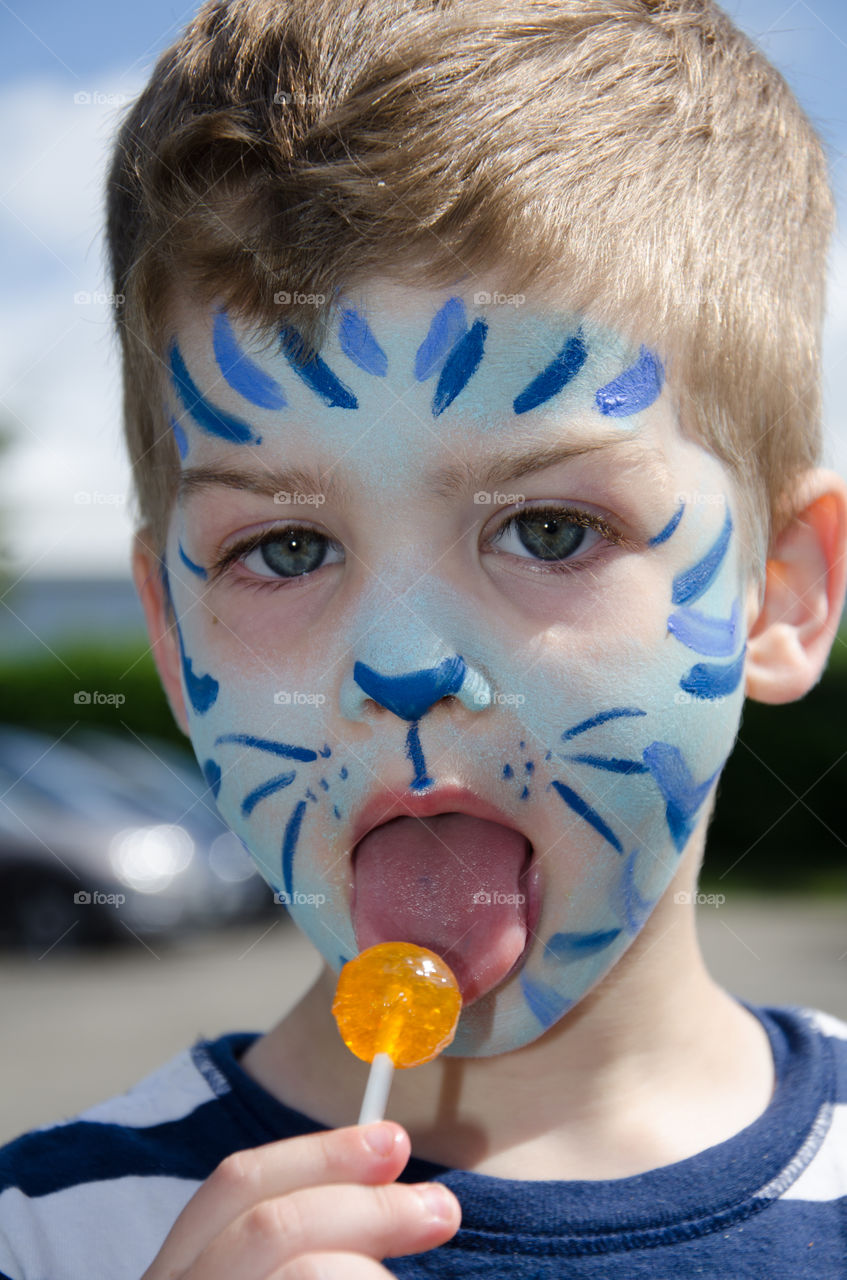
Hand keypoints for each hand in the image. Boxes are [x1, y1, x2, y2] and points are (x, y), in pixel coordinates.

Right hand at [140, 1121, 459, 1278]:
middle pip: (267, 1225)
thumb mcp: (272, 1260)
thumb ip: (308, 1239)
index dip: (318, 1153)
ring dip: (370, 1268)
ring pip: (302, 1274)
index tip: (394, 1142)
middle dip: (365, 1208)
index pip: (233, 1186)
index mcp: (177, 1273)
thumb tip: (397, 1193)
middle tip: (442, 1208)